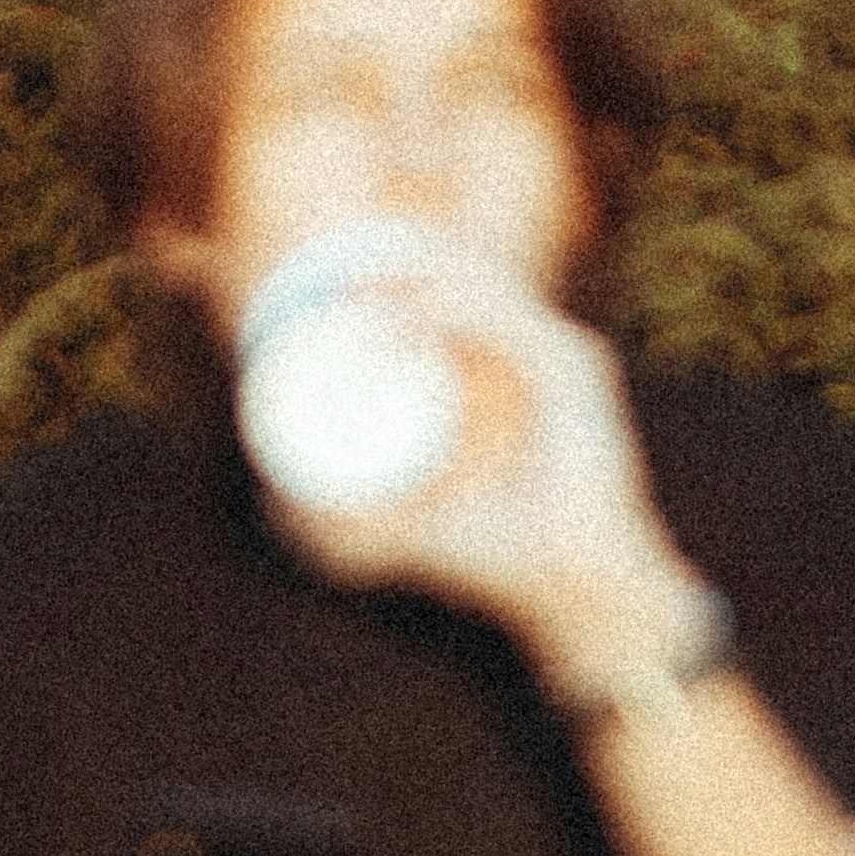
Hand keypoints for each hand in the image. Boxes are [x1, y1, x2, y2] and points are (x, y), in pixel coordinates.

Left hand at [249, 246, 702, 679]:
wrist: (575, 591)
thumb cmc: (504, 562)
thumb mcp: (413, 525)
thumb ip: (356, 518)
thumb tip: (279, 503)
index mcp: (524, 371)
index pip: (464, 297)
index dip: (405, 278)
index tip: (339, 283)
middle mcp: (548, 353)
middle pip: (470, 278)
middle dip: (400, 264)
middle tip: (335, 279)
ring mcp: (566, 358)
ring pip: (482, 288)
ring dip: (415, 279)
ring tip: (355, 289)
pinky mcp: (575, 374)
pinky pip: (507, 324)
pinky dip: (450, 315)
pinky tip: (402, 319)